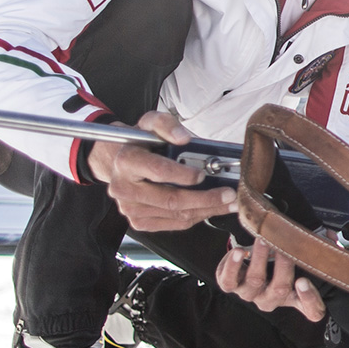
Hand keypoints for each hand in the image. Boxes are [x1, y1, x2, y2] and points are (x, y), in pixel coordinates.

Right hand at [88, 111, 235, 231]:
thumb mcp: (150, 123)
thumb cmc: (140, 143)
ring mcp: (130, 208)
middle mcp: (124, 188)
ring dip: (207, 210)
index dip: (184, 175)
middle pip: (171, 199)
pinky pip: (173, 224)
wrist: (120, 162)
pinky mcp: (139, 222)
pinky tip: (211, 208)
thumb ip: (166, 125)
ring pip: (176, 215)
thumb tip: (183, 138)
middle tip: (229, 194)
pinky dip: (196, 217)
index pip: (159, 172)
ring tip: (228, 202)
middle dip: (205, 198)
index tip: (203, 174)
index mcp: (127, 161)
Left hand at [215, 235, 326, 321]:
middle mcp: (271, 299)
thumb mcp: (299, 259)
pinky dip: (232, 266)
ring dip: (260, 259)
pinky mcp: (229, 284)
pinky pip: (228, 281)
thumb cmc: (278, 260)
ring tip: (263, 241)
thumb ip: (317, 250)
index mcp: (294, 298)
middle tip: (285, 248)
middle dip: (284, 266)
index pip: (312, 310)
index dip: (310, 299)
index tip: (305, 281)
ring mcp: (249, 293)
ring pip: (255, 281)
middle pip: (281, 289)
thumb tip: (331, 238)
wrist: (250, 261)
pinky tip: (239, 252)